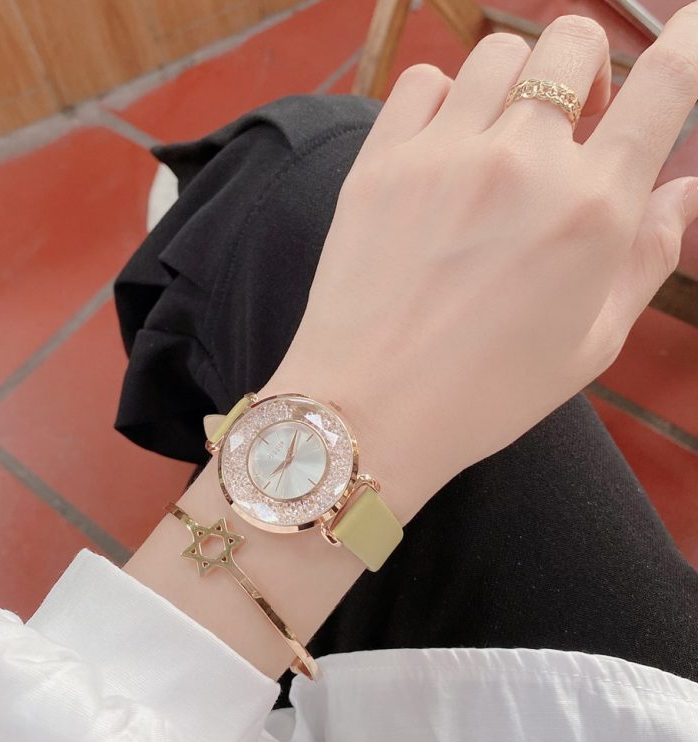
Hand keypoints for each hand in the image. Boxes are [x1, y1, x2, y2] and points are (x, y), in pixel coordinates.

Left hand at [258, 7, 697, 520]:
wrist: (369, 411)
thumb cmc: (486, 395)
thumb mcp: (591, 345)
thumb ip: (646, 258)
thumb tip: (681, 192)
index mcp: (591, 210)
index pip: (663, 86)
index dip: (689, 44)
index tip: (692, 27)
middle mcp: (522, 163)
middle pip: (571, 41)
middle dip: (585, 67)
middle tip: (571, 121)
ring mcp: (443, 156)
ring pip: (496, 55)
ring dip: (515, 84)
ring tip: (501, 137)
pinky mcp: (379, 164)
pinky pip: (421, 83)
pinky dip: (443, 99)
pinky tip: (443, 144)